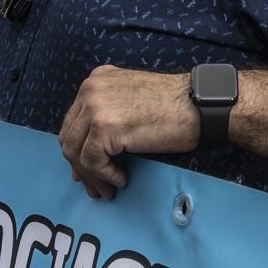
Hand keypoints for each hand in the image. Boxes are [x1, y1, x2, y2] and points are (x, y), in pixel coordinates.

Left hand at [57, 66, 199, 198]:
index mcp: (96, 80)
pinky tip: (121, 178)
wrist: (198, 105)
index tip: (87, 171)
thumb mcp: (130, 100)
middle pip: (70, 137)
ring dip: (92, 175)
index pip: (73, 121)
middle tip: (95, 186)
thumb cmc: (174, 106)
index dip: (78, 150)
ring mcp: (96, 107)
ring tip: (108, 188)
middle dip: (80, 167)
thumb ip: (106, 116)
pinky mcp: (105, 127)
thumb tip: (83, 155)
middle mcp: (91, 89)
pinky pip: (92, 161)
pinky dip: (104, 175)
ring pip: (76, 152)